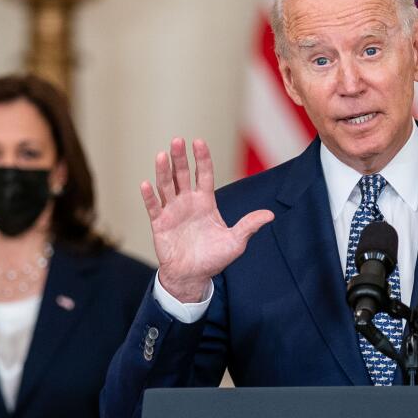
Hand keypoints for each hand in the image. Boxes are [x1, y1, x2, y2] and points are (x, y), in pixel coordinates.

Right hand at [142, 138, 273, 301]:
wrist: (193, 276)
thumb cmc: (214, 258)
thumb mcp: (236, 241)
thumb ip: (249, 226)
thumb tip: (270, 215)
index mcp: (206, 202)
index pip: (203, 174)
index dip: (202, 158)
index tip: (198, 141)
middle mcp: (187, 202)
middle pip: (182, 175)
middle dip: (180, 158)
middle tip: (177, 141)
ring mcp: (172, 211)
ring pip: (166, 186)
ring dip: (163, 171)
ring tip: (162, 155)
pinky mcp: (160, 224)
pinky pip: (153, 207)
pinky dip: (149, 196)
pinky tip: (146, 184)